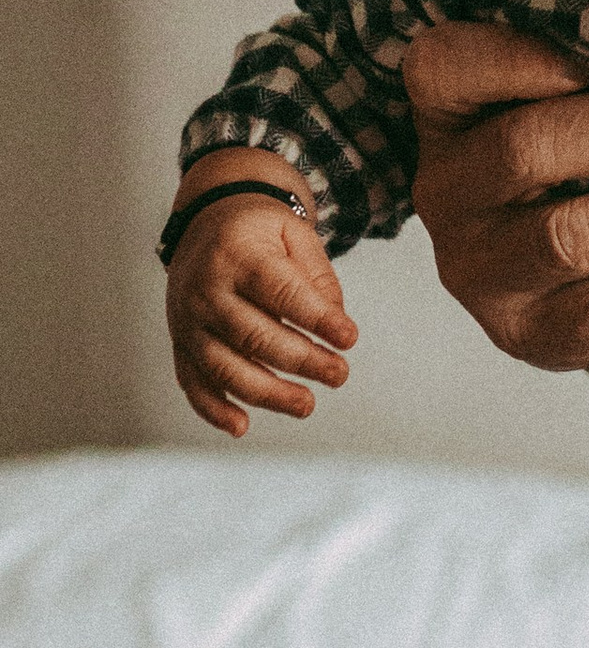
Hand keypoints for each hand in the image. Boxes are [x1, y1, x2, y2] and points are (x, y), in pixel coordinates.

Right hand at [167, 187, 355, 435]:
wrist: (205, 221)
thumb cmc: (259, 231)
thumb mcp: (293, 232)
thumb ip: (317, 276)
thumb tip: (334, 324)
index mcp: (238, 254)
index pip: (280, 291)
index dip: (316, 318)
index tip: (349, 338)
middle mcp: (206, 290)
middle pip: (252, 334)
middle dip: (301, 360)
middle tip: (340, 374)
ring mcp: (187, 320)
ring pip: (223, 366)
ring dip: (267, 393)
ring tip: (307, 404)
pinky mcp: (179, 343)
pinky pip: (192, 382)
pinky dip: (213, 409)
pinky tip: (242, 426)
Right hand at [402, 25, 588, 367]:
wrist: (571, 274)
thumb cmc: (584, 148)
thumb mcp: (571, 93)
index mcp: (447, 113)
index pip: (451, 68)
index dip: (516, 60)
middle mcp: (447, 192)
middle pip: (523, 151)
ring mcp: (481, 270)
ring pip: (565, 237)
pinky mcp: (529, 334)